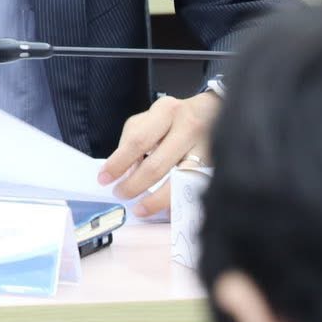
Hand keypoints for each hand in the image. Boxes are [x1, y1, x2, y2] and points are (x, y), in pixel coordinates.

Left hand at [97, 91, 219, 216]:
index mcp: (165, 112)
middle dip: (134, 185)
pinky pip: (194, 189)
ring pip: (178, 181)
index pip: (137, 141)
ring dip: (156, 200)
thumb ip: (134, 140)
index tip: (104, 179)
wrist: (218, 112)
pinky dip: (178, 201)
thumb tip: (123, 172)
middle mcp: (188, 127)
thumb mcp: (152, 118)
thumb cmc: (177, 118)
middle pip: (156, 165)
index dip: (118, 163)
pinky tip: (166, 210)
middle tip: (121, 194)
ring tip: (140, 208)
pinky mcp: (218, 165)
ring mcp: (206, 147)